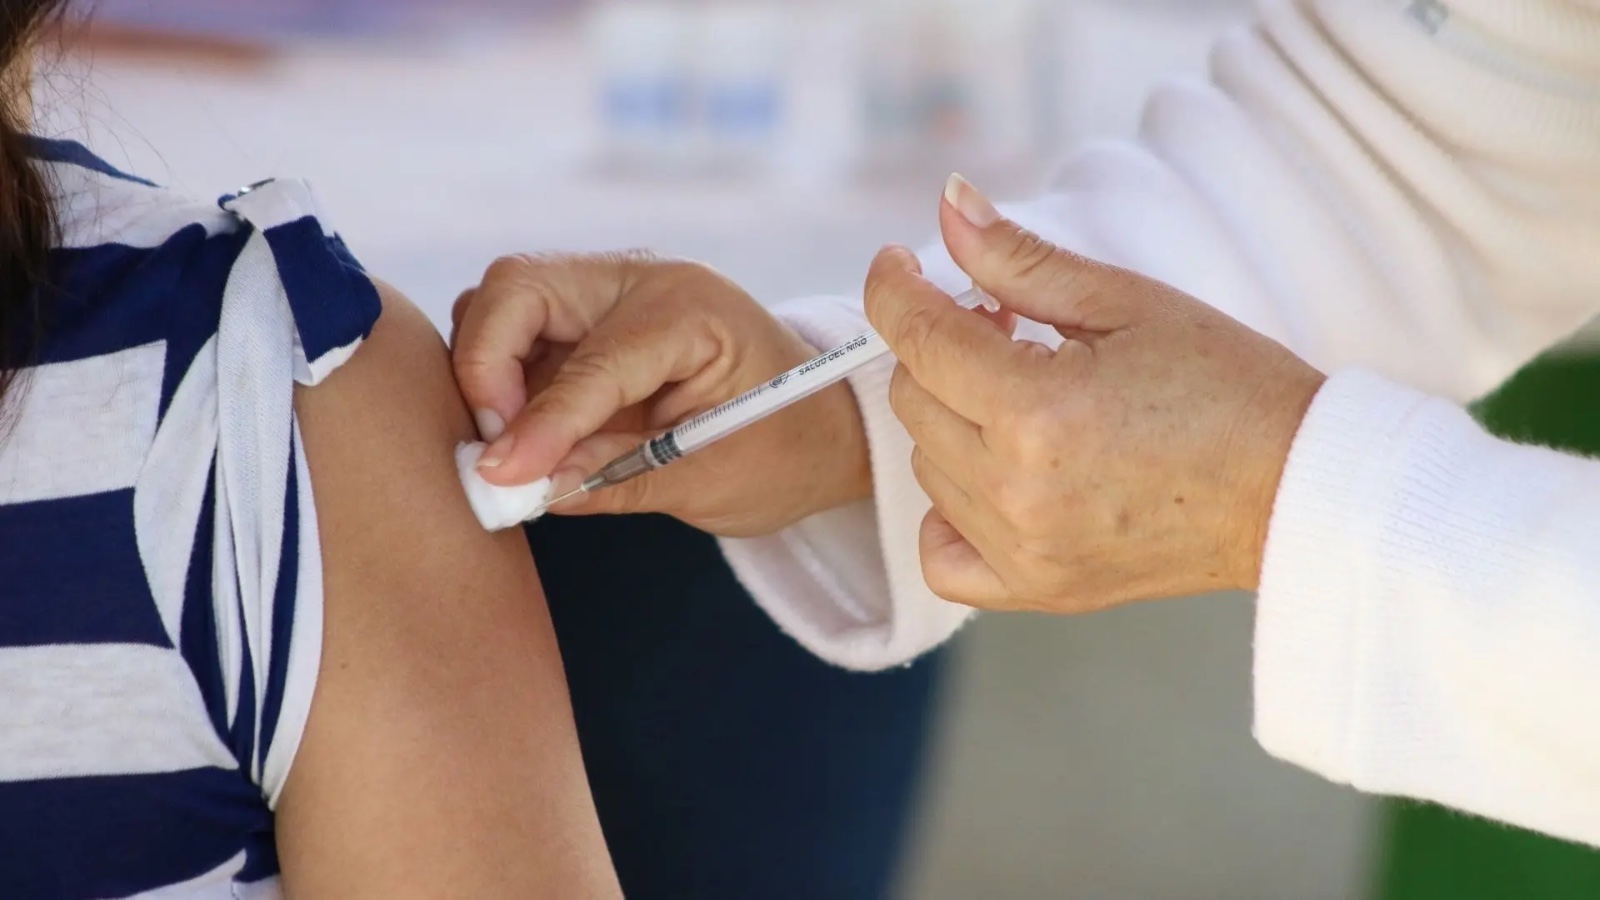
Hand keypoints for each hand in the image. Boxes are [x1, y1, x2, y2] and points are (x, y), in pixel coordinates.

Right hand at [452, 252, 871, 536]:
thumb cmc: (783, 450)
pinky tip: (520, 434)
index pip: (593, 359)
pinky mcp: (581, 322)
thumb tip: (525, 485)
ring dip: (486, 370)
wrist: (818, 427)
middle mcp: (641, 281)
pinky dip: (496, 379)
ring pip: (501, 302)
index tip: (502, 477)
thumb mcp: (713, 481)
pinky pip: (510, 332)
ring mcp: (606, 293)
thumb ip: (616, 479)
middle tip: (500, 448)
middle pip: (518, 286)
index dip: (541, 422)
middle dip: (487, 366)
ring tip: (514, 445)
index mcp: (693, 311)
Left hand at [863, 176, 1326, 613]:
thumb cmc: (1227, 387)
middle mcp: (1016, 489)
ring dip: (953, 419)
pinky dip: (950, 514)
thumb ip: (1020, 258)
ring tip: (1024, 393)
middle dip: (941, 350)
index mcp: (1036, 409)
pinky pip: (943, 557)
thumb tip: (950, 202)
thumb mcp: (1126, 302)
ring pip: (926, 466)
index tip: (899, 264)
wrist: (1295, 487)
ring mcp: (1024, 549)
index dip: (894, 288)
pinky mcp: (1039, 588)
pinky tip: (993, 475)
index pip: (917, 337)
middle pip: (914, 401)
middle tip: (1002, 325)